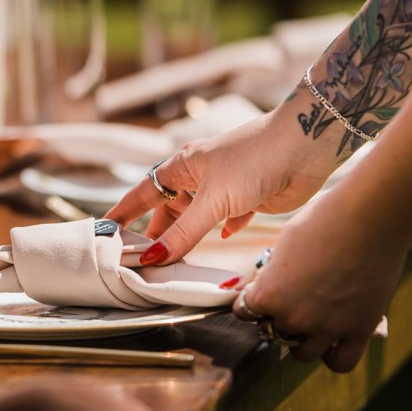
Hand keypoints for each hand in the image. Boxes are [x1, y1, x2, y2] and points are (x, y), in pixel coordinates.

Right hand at [104, 103, 339, 263]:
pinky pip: (225, 219)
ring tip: (172, 263)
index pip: (143, 193)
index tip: (106, 231)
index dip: (124, 213)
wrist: (305, 147)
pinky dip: (219, 231)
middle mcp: (199, 176)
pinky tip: (222, 238)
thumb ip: (183, 233)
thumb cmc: (254, 158)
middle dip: (155, 234)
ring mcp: (223, 188)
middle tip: (140, 262)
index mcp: (182, 166)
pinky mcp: (247, 199)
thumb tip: (153, 258)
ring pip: (196, 218)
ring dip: (186, 238)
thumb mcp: (212, 200)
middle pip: (167, 210)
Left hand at [232, 192, 405, 371]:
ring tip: (311, 319)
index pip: (245, 311)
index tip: (261, 291)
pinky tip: (333, 341)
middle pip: (275, 330)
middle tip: (294, 298)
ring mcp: (327, 327)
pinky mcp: (359, 330)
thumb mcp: (284, 244)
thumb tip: (257, 287)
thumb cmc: (324, 221)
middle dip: (280, 316)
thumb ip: (269, 274)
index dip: (252, 299)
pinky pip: (341, 362)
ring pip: (302, 353)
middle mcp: (294, 317)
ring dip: (303, 339)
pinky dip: (334, 355)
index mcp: (269, 294)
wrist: (371, 218)